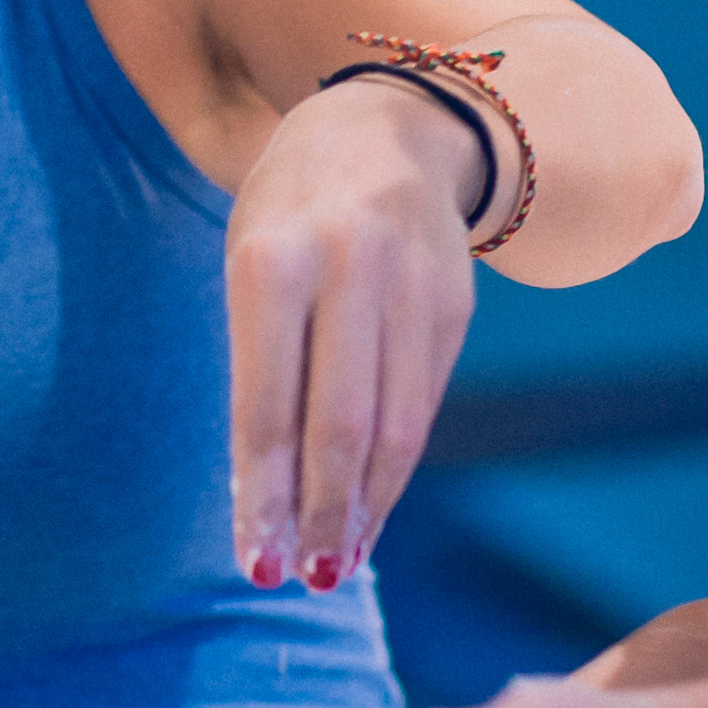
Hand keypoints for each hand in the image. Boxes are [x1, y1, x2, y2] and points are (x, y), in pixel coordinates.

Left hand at [224, 77, 478, 590]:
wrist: (388, 127)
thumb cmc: (289, 209)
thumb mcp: (250, 260)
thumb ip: (258, 367)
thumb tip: (265, 500)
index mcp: (274, 258)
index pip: (267, 404)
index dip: (262, 495)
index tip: (255, 563)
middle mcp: (349, 269)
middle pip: (339, 424)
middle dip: (320, 515)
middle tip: (302, 580)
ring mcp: (413, 285)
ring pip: (394, 425)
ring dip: (365, 508)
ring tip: (336, 564)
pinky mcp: (457, 305)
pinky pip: (424, 405)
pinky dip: (395, 468)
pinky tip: (371, 509)